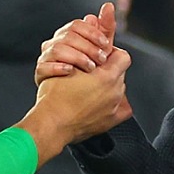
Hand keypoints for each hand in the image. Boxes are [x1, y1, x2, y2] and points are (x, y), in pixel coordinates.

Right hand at [18, 44, 132, 166]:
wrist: (51, 122)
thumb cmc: (55, 97)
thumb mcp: (67, 65)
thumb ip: (86, 55)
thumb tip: (94, 51)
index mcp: (107, 76)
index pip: (122, 56)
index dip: (111, 54)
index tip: (101, 57)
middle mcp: (115, 91)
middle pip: (120, 72)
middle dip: (109, 70)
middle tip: (92, 73)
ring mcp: (114, 107)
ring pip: (119, 88)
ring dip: (109, 86)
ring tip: (90, 89)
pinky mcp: (111, 120)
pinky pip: (122, 107)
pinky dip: (114, 102)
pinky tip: (101, 102)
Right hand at [35, 2, 116, 84]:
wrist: (71, 99)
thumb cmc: (87, 71)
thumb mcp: (99, 50)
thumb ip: (104, 29)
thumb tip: (109, 5)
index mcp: (66, 35)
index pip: (76, 25)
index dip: (92, 33)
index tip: (106, 44)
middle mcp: (53, 43)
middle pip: (68, 36)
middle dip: (88, 47)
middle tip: (102, 60)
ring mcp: (45, 57)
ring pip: (57, 49)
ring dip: (77, 57)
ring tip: (91, 67)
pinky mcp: (40, 72)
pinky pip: (44, 67)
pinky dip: (58, 67)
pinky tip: (71, 71)